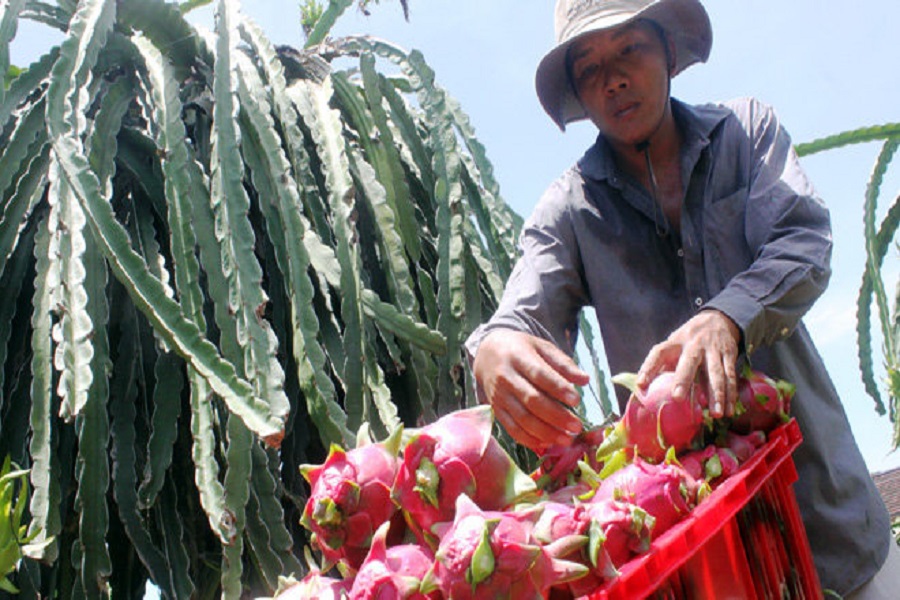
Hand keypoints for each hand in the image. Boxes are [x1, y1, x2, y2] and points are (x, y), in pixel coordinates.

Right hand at [472, 330, 588, 450]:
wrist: (487, 354)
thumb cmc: (521, 350)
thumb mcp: (541, 347)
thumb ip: (563, 363)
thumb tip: (585, 380)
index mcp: (518, 358)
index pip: (539, 375)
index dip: (558, 388)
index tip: (576, 400)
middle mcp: (506, 378)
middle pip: (531, 400)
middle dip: (556, 416)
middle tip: (577, 426)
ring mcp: (499, 396)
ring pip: (522, 418)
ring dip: (546, 432)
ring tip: (567, 439)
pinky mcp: (496, 410)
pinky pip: (512, 429)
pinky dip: (530, 439)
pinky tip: (547, 443)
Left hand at [635, 310, 740, 417]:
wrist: (718, 320)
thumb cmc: (688, 341)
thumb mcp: (673, 345)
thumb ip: (662, 365)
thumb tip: (643, 390)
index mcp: (675, 342)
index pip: (658, 353)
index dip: (648, 367)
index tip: (641, 384)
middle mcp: (694, 344)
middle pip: (689, 361)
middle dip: (683, 379)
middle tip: (677, 398)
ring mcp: (713, 349)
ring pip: (715, 372)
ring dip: (716, 394)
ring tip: (715, 414)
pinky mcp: (729, 354)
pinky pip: (730, 376)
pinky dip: (730, 394)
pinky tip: (728, 410)